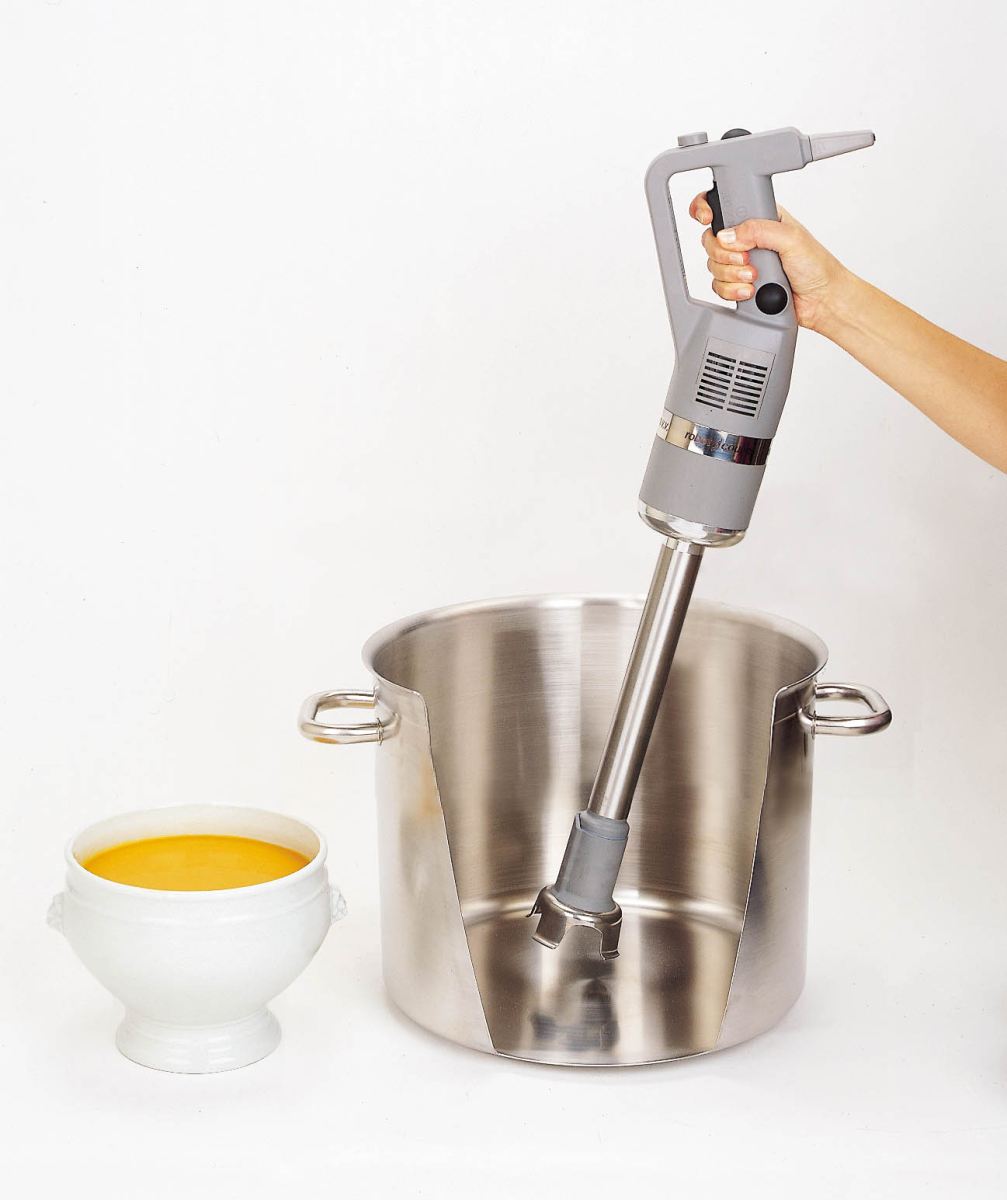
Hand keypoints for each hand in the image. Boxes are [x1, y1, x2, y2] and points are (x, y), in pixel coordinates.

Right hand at [688, 193, 849, 332]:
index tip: (707, 219)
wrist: (821, 301)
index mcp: (760, 218)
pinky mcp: (739, 285)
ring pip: (714, 266)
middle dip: (725, 253)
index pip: (725, 206)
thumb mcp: (791, 238)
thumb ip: (758, 231)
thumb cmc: (817, 266)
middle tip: (747, 258)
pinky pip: (719, 287)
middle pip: (713, 240)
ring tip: (755, 278)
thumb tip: (728, 235)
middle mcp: (748, 239)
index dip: (708, 210)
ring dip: (732, 274)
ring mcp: (742, 263)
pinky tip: (749, 291)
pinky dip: (731, 290)